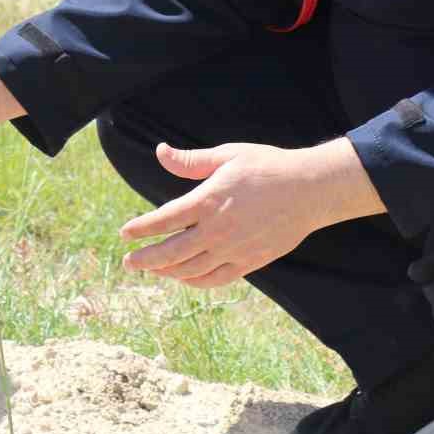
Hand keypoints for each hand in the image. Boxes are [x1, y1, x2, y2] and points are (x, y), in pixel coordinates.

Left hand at [119, 138, 383, 288]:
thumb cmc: (266, 166)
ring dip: (167, 272)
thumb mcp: (227, 155)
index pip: (164, 219)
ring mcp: (234, 249)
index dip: (142, 228)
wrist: (309, 189)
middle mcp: (218, 229)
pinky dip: (196, 282)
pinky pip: (216, 279)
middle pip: (172, 251)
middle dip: (146, 259)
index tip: (124, 234)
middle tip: (129, 262)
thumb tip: (160, 152)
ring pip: (191, 269)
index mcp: (208, 200)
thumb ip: (191, 160)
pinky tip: (184, 278)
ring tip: (152, 270)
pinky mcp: (251, 262)